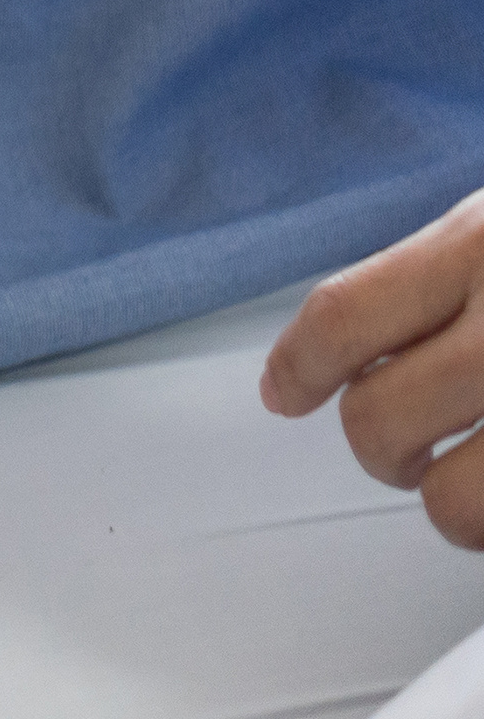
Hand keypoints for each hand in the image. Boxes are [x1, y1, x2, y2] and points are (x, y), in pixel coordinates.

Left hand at [264, 189, 483, 544]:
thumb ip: (450, 272)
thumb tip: (371, 340)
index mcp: (482, 242)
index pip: (344, 314)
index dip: (299, 365)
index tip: (282, 393)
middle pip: (382, 416)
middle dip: (382, 449)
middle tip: (407, 452)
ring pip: (457, 499)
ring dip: (454, 505)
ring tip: (474, 484)